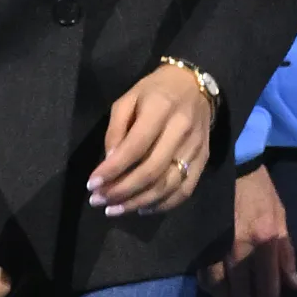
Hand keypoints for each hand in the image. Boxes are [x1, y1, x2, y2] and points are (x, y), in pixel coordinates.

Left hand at [87, 64, 213, 216]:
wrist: (194, 86)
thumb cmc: (154, 92)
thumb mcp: (127, 99)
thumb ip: (116, 130)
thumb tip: (109, 164)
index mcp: (160, 109)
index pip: (135, 147)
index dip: (113, 169)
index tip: (92, 184)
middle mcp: (181, 130)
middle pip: (152, 171)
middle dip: (122, 191)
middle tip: (99, 200)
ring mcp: (196, 148)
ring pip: (167, 185)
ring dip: (138, 202)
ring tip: (115, 209)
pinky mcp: (204, 160)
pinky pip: (184, 190)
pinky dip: (162, 205)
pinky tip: (142, 208)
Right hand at [199, 167, 296, 296]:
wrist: (232, 169)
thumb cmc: (261, 193)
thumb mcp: (281, 218)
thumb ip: (286, 253)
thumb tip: (294, 285)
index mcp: (264, 241)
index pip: (268, 285)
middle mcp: (240, 249)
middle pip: (243, 292)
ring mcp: (218, 248)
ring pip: (221, 288)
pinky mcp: (203, 245)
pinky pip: (205, 276)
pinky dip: (213, 291)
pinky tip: (220, 296)